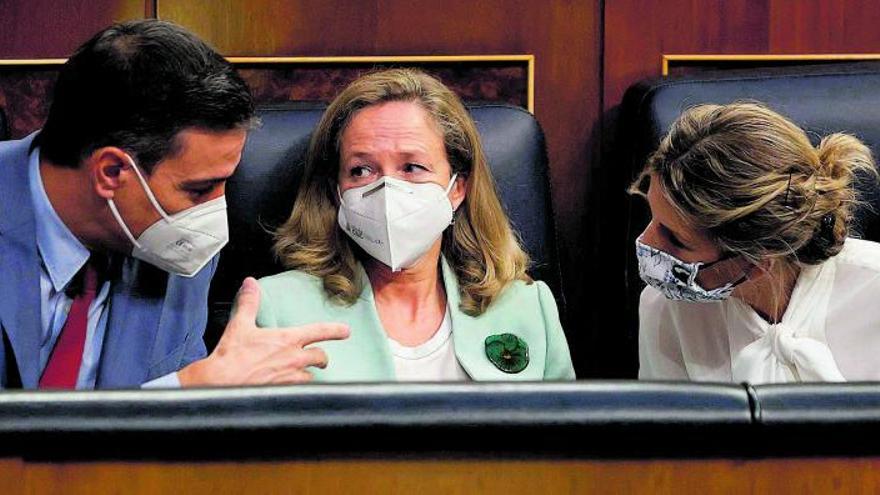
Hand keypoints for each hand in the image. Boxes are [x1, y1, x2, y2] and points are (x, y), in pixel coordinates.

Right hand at [179, 277, 349, 385]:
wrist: (220, 383)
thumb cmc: (231, 356)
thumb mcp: (240, 325)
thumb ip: (249, 303)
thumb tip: (250, 284)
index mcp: (287, 340)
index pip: (319, 332)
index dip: (335, 330)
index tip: (346, 331)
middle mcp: (294, 359)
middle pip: (320, 357)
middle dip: (321, 358)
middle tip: (320, 359)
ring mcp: (291, 378)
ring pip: (310, 376)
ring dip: (307, 374)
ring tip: (300, 374)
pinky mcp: (285, 393)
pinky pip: (300, 391)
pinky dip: (297, 389)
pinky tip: (289, 389)